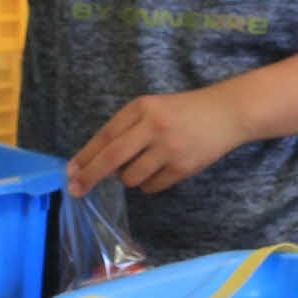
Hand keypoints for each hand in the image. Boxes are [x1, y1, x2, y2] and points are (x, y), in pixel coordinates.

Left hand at [68, 87, 248, 196]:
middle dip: (90, 177)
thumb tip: (96, 163)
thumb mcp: (153, 109)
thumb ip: (127, 130)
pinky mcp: (183, 167)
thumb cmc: (183, 112)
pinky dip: (150, 183)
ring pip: (131, 177)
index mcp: (141, 107)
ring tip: (146, 164)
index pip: (105, 136)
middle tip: (76, 190)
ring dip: (129, 178)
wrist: (227, 113)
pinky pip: (151, 187)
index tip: (70, 172)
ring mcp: (169, 148)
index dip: (85, 157)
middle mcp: (153, 126)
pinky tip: (162, 169)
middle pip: (111, 159)